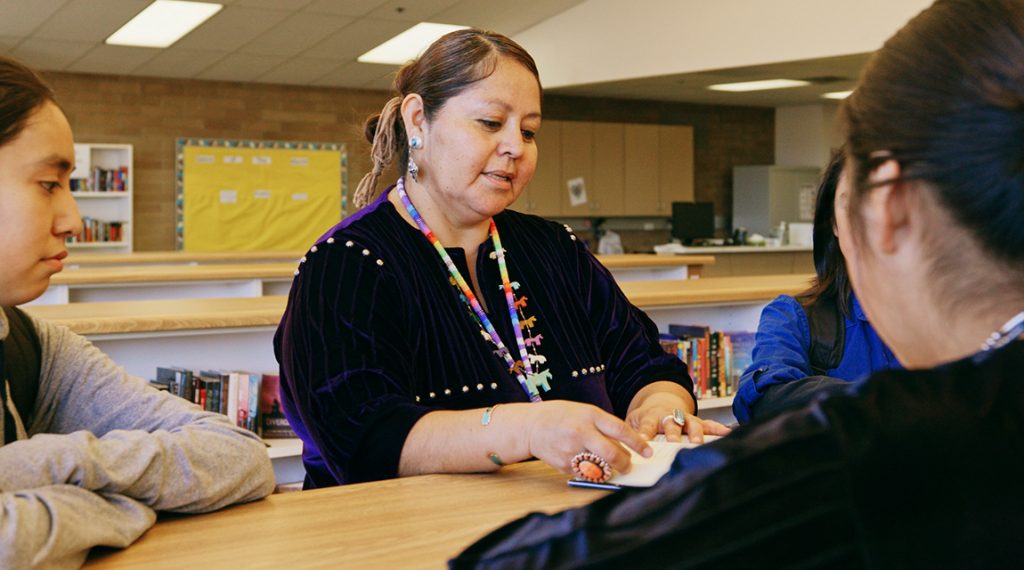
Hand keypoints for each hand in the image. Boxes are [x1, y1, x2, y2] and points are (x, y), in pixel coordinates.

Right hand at [524, 401, 651, 474]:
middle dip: (625, 463)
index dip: (637, 443)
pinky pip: (586, 473)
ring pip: (601, 467)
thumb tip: (624, 445)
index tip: (648, 452)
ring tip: (608, 465)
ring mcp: (572, 450)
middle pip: (612, 454)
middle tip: (628, 466)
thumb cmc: (560, 416)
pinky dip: (591, 472)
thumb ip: (603, 426)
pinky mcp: (565, 465)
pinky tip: (586, 463)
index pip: (620, 430)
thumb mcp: (584, 412)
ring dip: (609, 469)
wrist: (530, 426)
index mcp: (589, 415)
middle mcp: (581, 433)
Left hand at [627, 390, 731, 443]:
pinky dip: (718, 429)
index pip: (647, 425)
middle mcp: (669, 416)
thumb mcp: (633, 423)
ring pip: (692, 424)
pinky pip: (709, 425)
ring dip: (696, 433)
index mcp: (651, 417)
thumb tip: (625, 449)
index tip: (644, 440)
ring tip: (699, 443)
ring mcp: (684, 418)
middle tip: (674, 443)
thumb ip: (631, 433)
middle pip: (672, 423)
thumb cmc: (645, 418)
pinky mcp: (696, 422)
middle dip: (674, 434)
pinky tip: (727, 433)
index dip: (645, 432)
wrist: (659, 403)